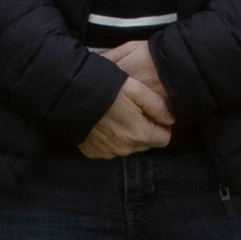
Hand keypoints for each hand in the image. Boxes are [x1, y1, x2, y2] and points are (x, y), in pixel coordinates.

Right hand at [82, 43, 175, 159]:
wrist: (69, 94)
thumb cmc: (105, 87)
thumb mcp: (136, 89)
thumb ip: (158, 106)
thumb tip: (171, 120)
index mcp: (139, 133)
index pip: (164, 138)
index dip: (161, 125)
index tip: (152, 113)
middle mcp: (124, 148)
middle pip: (146, 143)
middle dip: (144, 129)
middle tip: (133, 110)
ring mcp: (107, 152)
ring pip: (128, 146)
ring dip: (126, 134)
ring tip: (116, 114)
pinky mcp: (93, 152)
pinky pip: (109, 148)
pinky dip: (109, 138)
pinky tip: (103, 122)